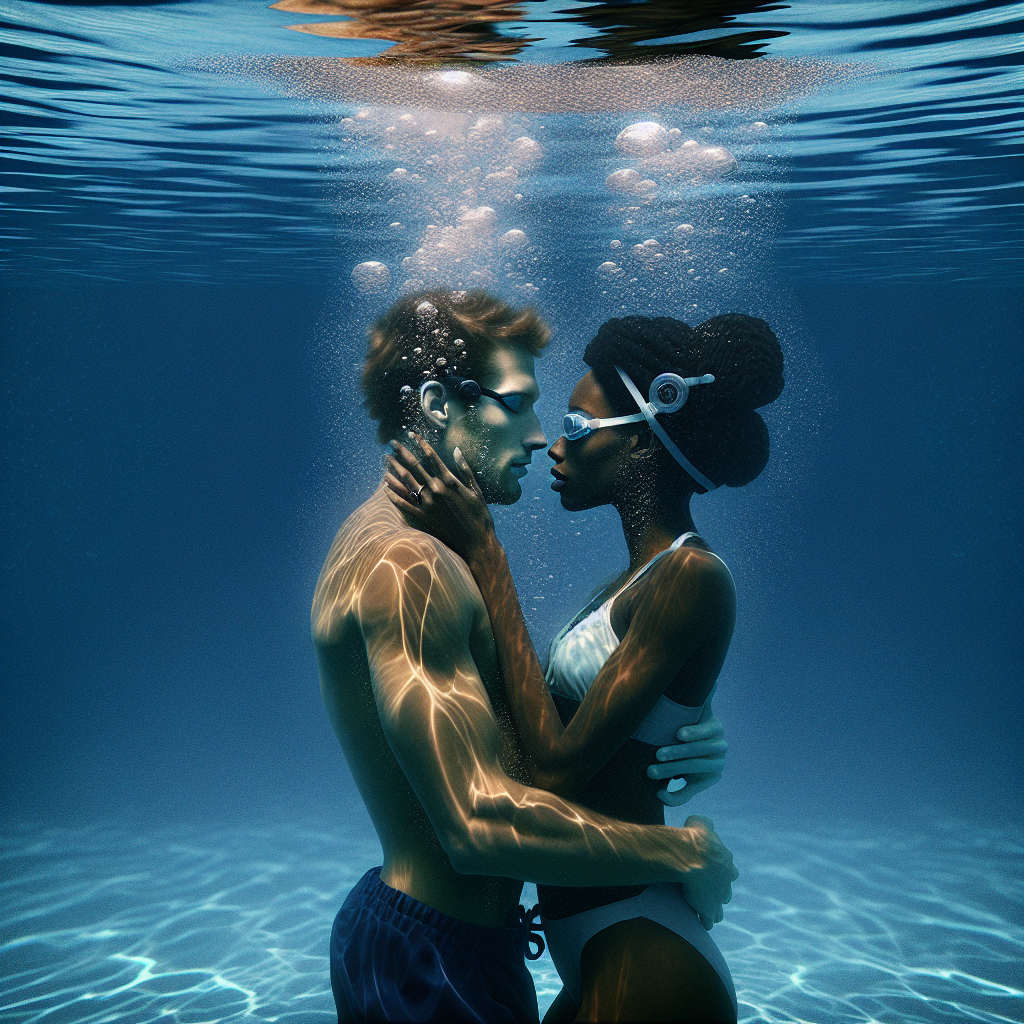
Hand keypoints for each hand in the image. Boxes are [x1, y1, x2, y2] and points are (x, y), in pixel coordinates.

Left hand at [384, 435, 495, 561]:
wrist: (476, 542)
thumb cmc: (480, 515)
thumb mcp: (476, 490)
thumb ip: (465, 469)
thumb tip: (456, 450)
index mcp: (449, 481)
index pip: (430, 457)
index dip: (420, 443)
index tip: (411, 434)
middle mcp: (435, 490)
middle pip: (413, 467)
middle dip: (401, 453)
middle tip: (391, 443)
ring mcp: (427, 505)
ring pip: (405, 483)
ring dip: (394, 470)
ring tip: (385, 461)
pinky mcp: (423, 518)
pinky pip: (403, 505)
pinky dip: (393, 495)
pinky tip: (386, 487)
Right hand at [648, 704, 726, 806]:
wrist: (691, 714)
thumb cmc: (677, 745)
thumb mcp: (672, 765)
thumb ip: (666, 778)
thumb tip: (656, 793)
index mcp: (703, 779)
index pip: (687, 794)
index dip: (673, 798)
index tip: (658, 793)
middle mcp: (715, 765)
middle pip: (692, 769)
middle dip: (669, 771)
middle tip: (650, 771)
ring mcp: (719, 746)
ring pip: (699, 751)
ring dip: (678, 754)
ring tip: (659, 755)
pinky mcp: (718, 727)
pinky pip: (706, 732)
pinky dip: (693, 734)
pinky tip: (680, 735)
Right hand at [677, 815, 737, 929]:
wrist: (691, 857)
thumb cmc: (695, 839)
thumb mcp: (701, 823)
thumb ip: (705, 824)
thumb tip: (705, 823)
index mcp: (727, 863)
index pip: (728, 870)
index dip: (721, 872)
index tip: (714, 873)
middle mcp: (726, 882)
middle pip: (726, 890)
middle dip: (721, 892)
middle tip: (713, 894)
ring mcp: (718, 897)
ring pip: (720, 907)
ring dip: (715, 909)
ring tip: (711, 914)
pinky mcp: (708, 909)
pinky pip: (708, 919)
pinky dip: (706, 921)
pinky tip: (703, 923)